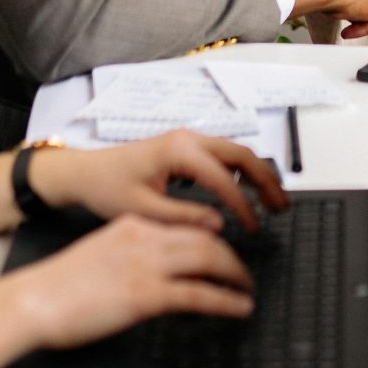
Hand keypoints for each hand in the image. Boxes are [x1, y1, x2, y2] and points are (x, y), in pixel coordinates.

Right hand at [17, 212, 254, 349]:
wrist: (33, 301)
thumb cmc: (57, 286)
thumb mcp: (102, 255)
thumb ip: (133, 256)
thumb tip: (160, 271)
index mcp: (132, 224)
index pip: (185, 224)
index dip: (212, 238)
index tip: (225, 251)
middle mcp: (144, 237)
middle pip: (205, 237)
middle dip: (232, 256)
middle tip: (245, 272)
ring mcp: (147, 265)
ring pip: (210, 259)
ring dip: (236, 275)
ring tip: (247, 288)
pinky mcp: (146, 294)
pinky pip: (200, 294)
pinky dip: (227, 300)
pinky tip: (239, 307)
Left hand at [43, 130, 288, 234]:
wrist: (85, 172)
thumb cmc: (107, 189)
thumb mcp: (142, 211)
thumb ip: (182, 217)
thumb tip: (218, 225)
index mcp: (178, 151)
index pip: (223, 178)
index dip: (243, 205)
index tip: (253, 229)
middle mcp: (188, 138)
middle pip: (241, 155)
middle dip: (266, 181)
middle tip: (282, 208)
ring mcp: (188, 140)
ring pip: (236, 152)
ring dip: (258, 175)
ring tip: (275, 201)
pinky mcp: (185, 147)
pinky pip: (223, 155)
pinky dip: (242, 172)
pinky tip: (249, 191)